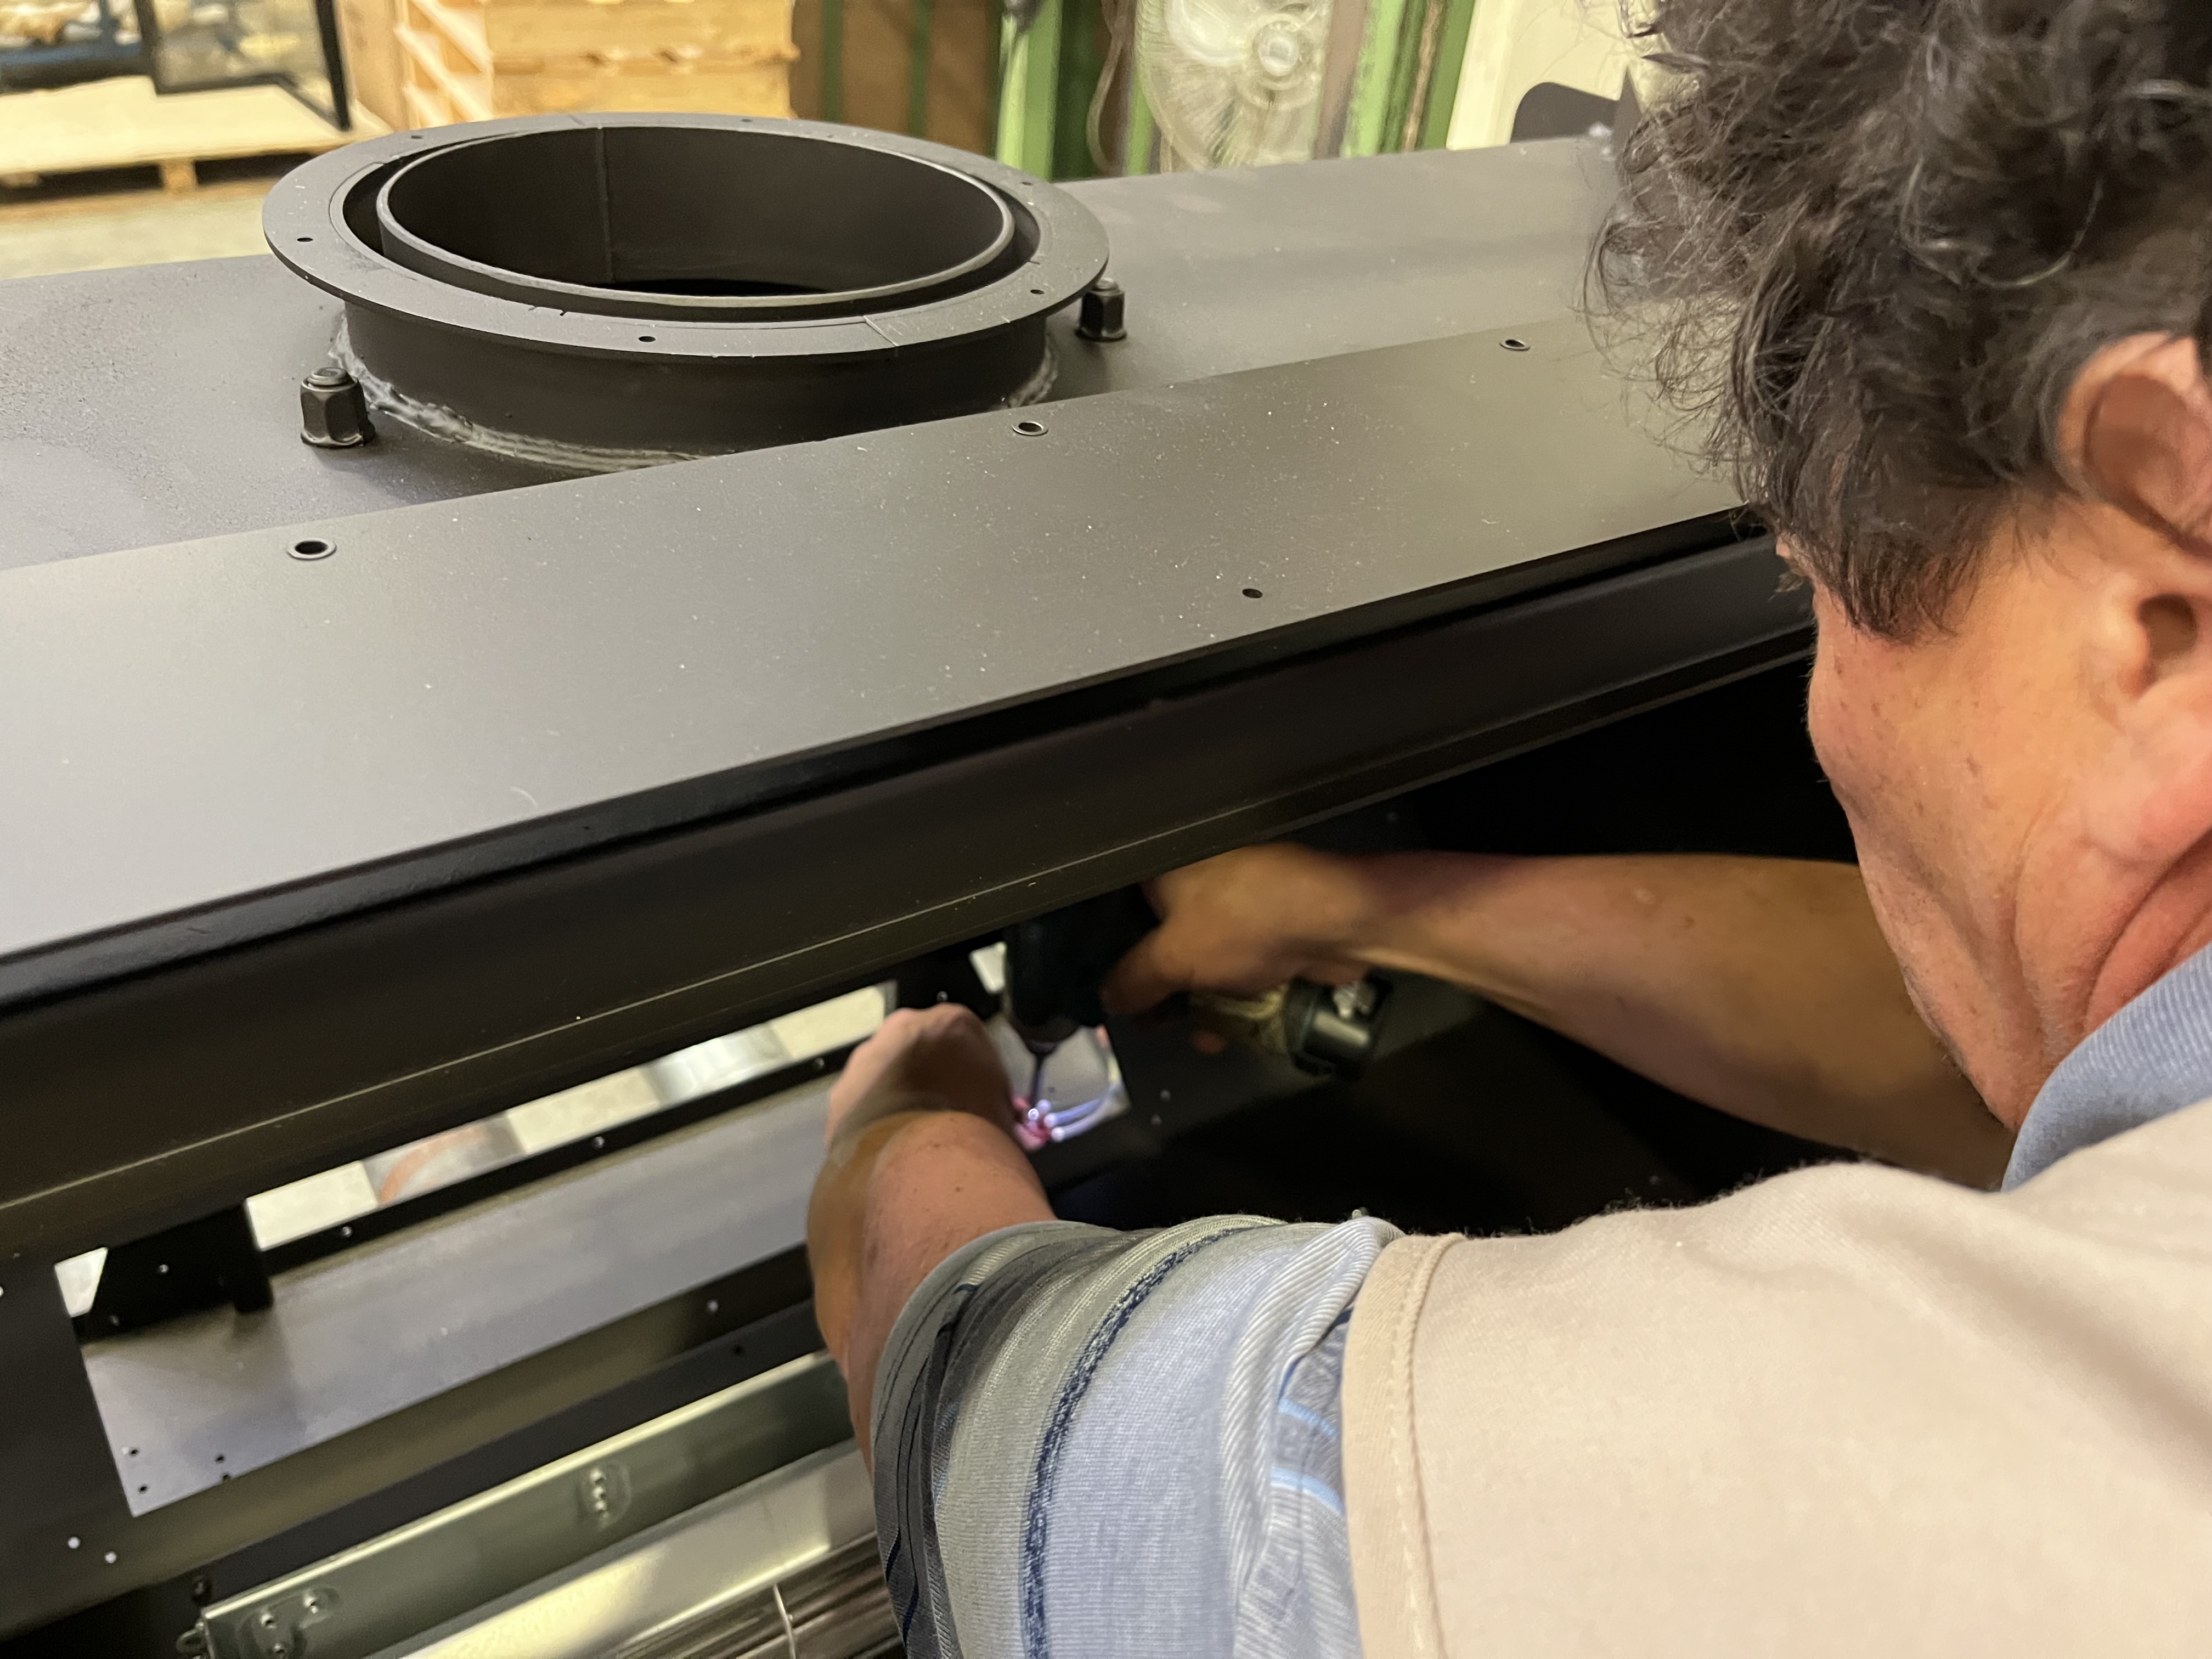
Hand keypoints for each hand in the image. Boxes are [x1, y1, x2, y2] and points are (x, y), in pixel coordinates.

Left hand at [826, 1003, 1014, 1150]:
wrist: (914, 1157)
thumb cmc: (969, 1125)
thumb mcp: (1002, 1110)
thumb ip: (998, 1103)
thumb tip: (1004, 1120)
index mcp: (950, 1022)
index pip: (969, 1039)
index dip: (976, 1072)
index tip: (980, 1097)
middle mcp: (904, 1028)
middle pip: (923, 1050)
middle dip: (935, 1078)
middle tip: (948, 1114)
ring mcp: (868, 1057)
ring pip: (890, 1073)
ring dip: (904, 1096)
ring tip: (919, 1135)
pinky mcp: (842, 1091)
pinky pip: (865, 1101)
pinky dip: (877, 1118)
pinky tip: (892, 1145)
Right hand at [1102, 844, 1375, 1019]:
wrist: (1333, 921)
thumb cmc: (1241, 924)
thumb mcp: (1171, 958)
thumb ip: (1133, 982)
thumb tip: (1108, 1000)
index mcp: (1161, 872)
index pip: (1116, 911)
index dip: (1106, 952)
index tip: (1106, 990)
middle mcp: (1191, 882)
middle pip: (1157, 941)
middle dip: (1157, 988)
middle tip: (1153, 1022)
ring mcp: (1230, 906)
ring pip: (1198, 960)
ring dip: (1196, 1002)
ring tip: (1199, 1036)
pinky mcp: (1262, 930)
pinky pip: (1232, 968)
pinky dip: (1228, 997)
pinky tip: (1226, 1032)